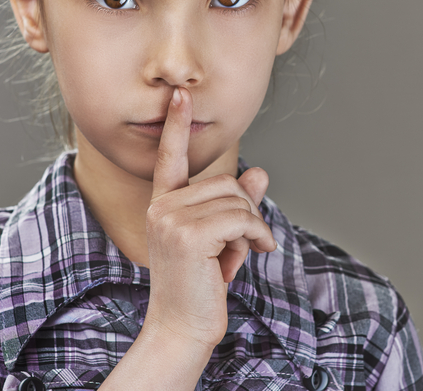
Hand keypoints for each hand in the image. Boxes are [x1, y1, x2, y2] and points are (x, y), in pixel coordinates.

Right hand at [143, 87, 275, 349]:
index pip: (170, 158)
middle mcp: (162, 206)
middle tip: (245, 242)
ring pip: (236, 199)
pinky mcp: (187, 234)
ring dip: (253, 227)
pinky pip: (241, 217)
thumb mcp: (223, 238)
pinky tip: (257, 252)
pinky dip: (257, 234)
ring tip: (243, 252)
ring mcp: (170, 219)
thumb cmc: (201, 284)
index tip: (180, 95)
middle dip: (247, 210)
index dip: (178, 125)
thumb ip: (238, 204)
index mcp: (164, 204)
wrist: (183, 327)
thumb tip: (260, 171)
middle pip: (225, 181)